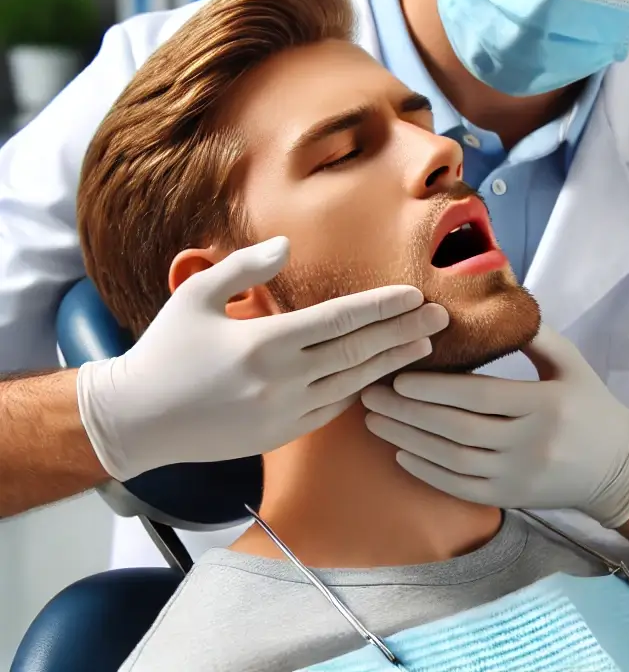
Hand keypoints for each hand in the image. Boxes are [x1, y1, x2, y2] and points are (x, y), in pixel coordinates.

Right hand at [77, 237, 448, 480]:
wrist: (137, 421)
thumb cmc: (166, 351)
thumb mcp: (197, 296)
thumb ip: (246, 267)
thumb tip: (288, 245)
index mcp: (264, 343)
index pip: (340, 320)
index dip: (381, 306)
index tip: (414, 295)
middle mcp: (282, 381)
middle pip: (359, 352)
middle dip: (405, 332)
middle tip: (441, 317)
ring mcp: (285, 413)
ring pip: (354, 383)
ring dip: (393, 362)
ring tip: (425, 344)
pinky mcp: (283, 434)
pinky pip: (335, 408)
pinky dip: (363, 389)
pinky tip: (384, 374)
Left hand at [361, 325, 628, 527]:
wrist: (618, 466)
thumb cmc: (590, 403)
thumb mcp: (570, 361)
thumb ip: (530, 334)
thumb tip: (489, 301)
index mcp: (545, 405)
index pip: (480, 396)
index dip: (436, 388)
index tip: (400, 374)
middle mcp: (531, 444)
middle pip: (458, 429)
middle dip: (409, 412)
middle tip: (372, 393)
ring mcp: (519, 476)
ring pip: (453, 460)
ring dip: (409, 440)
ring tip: (376, 420)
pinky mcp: (511, 498)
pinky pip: (460, 488)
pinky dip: (427, 472)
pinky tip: (402, 452)